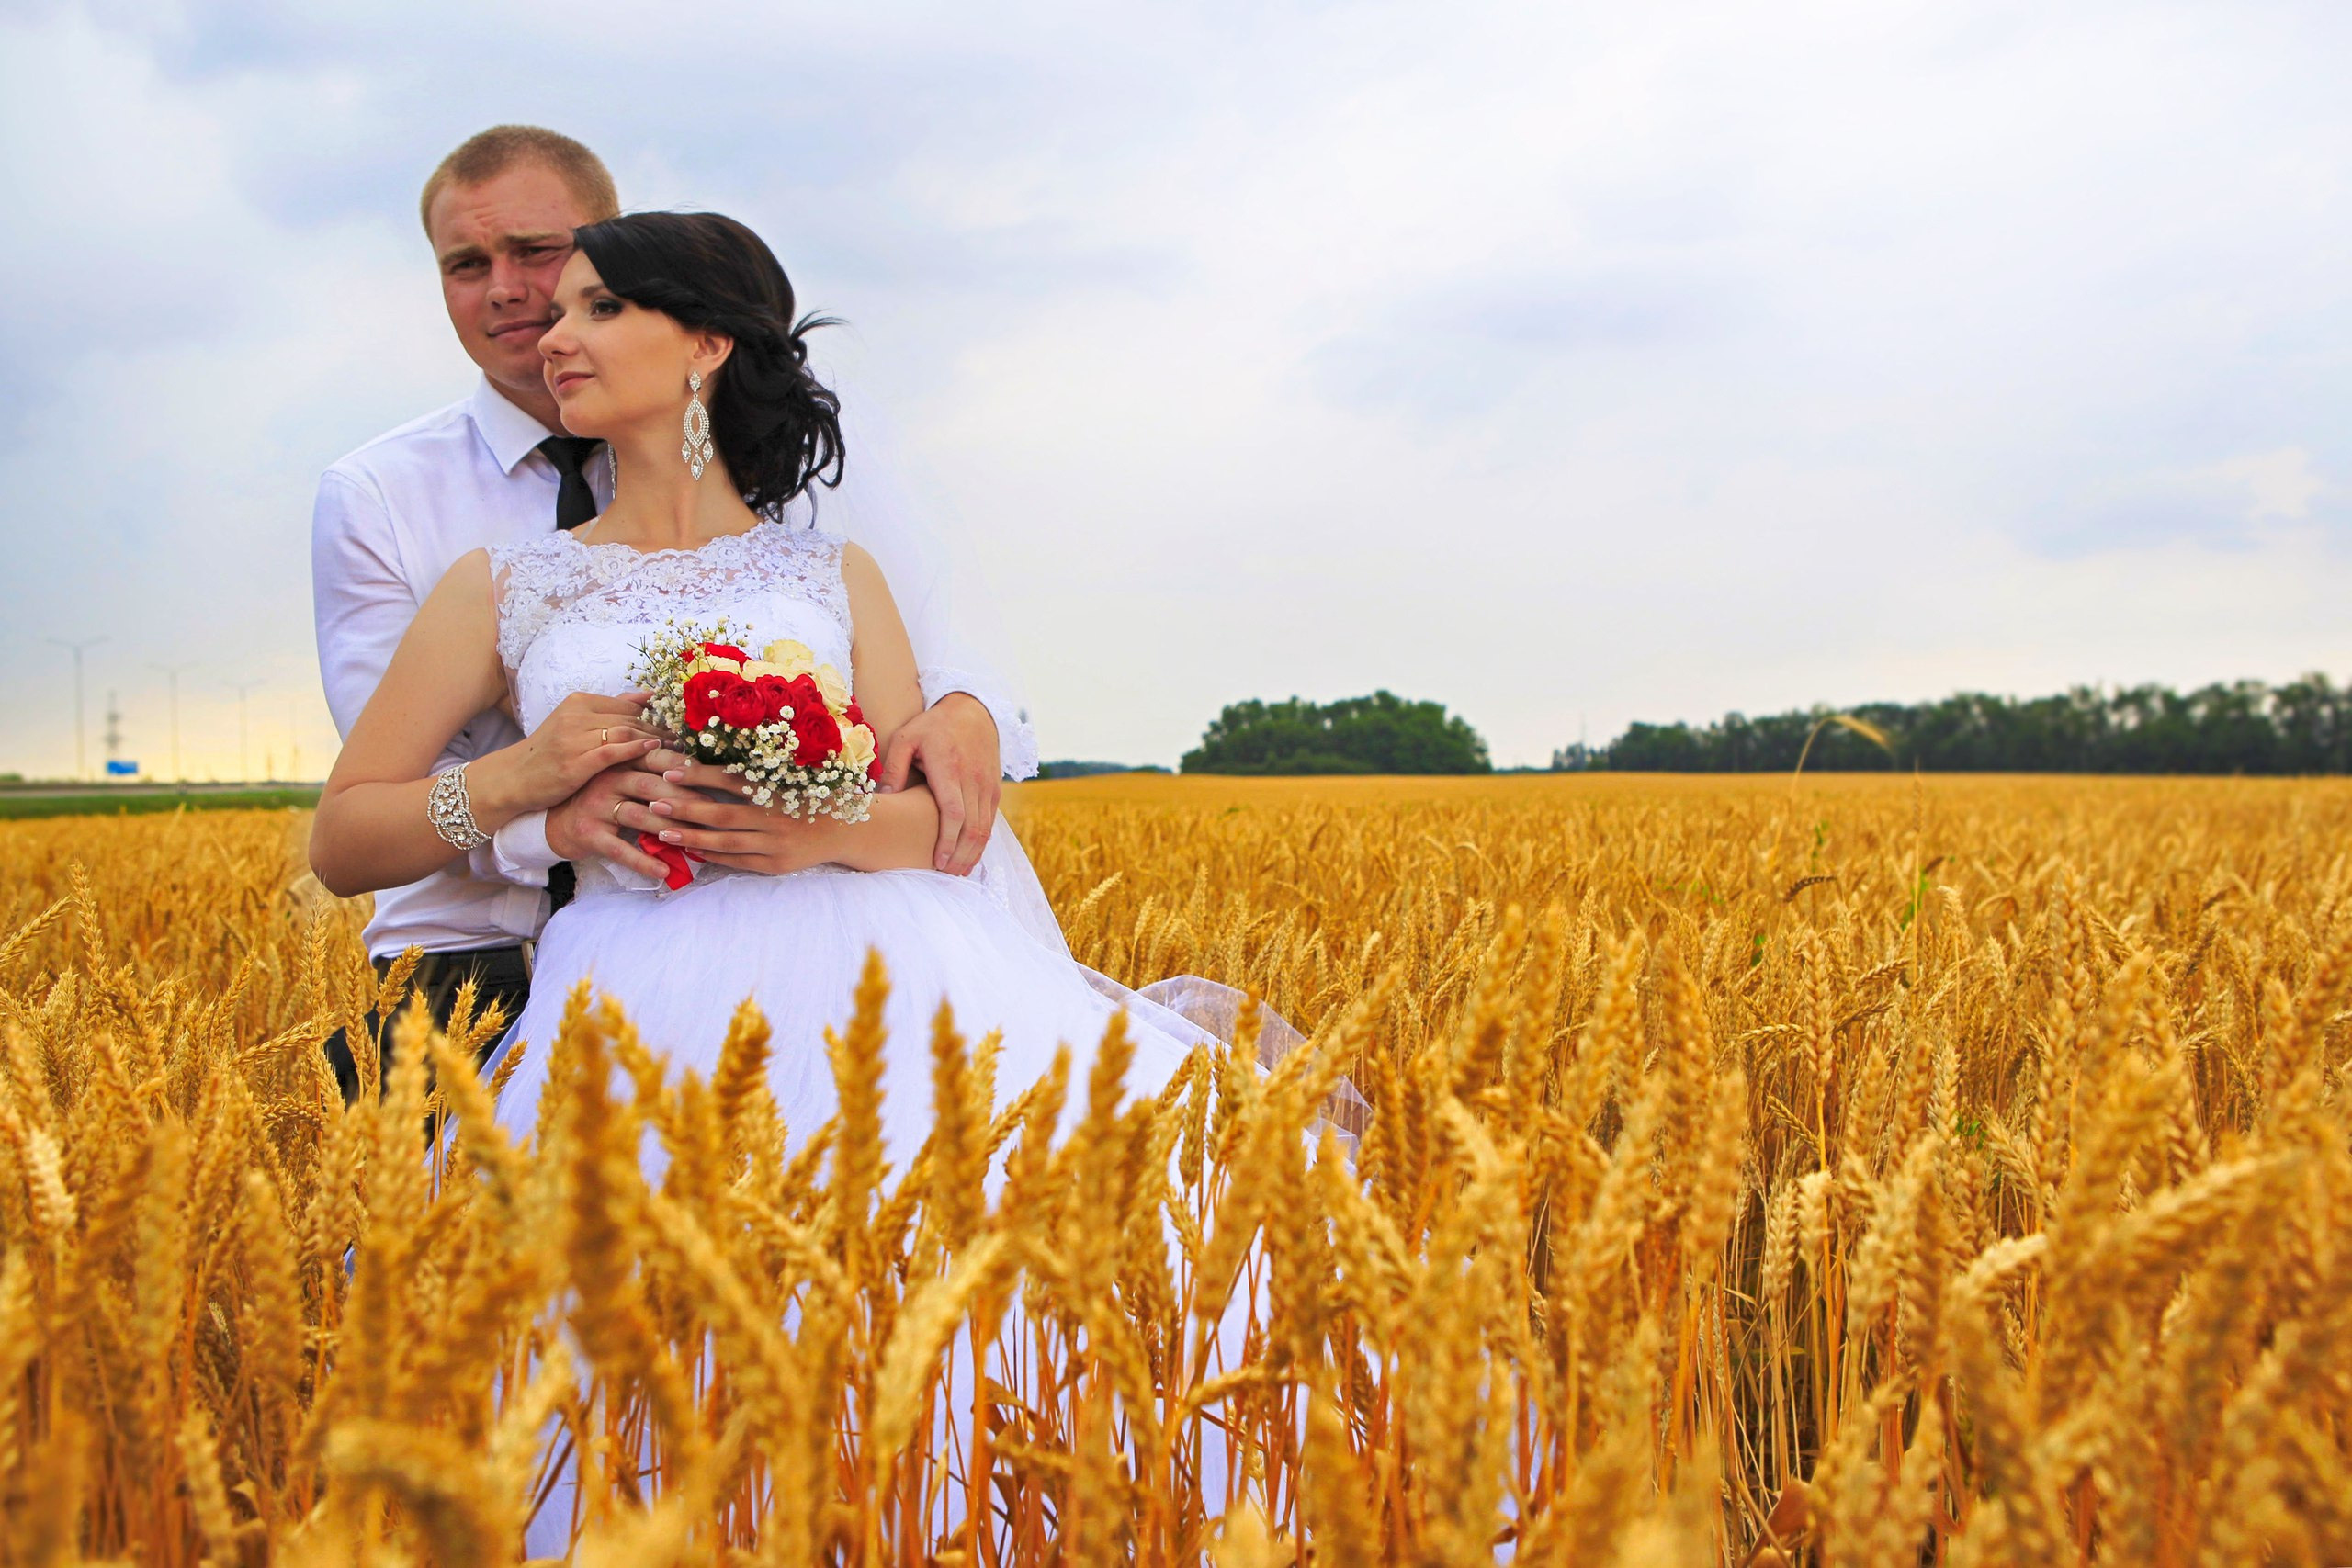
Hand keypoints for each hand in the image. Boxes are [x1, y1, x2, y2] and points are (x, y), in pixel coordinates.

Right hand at [471, 691, 660, 819]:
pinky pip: (611, 750)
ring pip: (625, 731)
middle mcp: (577, 715)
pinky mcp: (574, 761)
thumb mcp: (576, 725)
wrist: (514, 779)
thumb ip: (610, 711)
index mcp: (580, 702)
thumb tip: (648, 696)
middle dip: (662, 730)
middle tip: (687, 740)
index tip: (679, 729)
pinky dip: (635, 748)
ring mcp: (574, 737)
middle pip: (631, 718)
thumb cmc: (549, 754)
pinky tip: (653, 750)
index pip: (629, 706)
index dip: (657, 717)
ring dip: (655, 740)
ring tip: (679, 748)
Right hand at [545, 760, 700, 880]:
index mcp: (622, 762)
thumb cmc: (601, 800)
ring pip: (640, 816)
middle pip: (653, 786)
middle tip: (715, 814)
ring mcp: (596, 806)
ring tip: (697, 843)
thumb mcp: (623, 779)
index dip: (686, 769)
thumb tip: (699, 770)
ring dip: (671, 831)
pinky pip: (620, 849)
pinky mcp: (589, 834)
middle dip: (687, 801)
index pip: (658, 759)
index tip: (716, 779)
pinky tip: (664, 871)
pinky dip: (643, 861)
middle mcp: (608, 779)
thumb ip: (652, 770)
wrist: (555, 823)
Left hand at [632, 750, 846, 874]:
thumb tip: (714, 756)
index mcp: (779, 788)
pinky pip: (739, 862)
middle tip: (654, 802)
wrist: (850, 829)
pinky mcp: (778, 865)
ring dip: (692, 837)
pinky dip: (714, 857)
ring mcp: (777, 844)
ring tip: (663, 832)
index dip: (699, 775)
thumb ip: (759, 768)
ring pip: (726, 843)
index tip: (670, 770)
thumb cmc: (815, 795)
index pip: (731, 779)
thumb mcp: (793, 774)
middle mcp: (777, 817)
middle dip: (685, 808)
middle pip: (722, 815)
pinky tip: (692, 850)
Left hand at [875, 692, 999, 874]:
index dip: (947, 841)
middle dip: (961, 857)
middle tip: (945, 877)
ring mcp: (987, 785)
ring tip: (958, 873)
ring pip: (985, 828)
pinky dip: (982, 842)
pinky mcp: (994, 788)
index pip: (954, 813)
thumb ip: (893, 768)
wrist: (972, 710)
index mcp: (949, 768)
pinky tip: (969, 855)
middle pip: (972, 828)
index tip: (938, 862)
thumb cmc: (932, 725)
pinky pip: (991, 821)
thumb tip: (885, 799)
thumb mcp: (905, 738)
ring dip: (973, 854)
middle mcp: (973, 779)